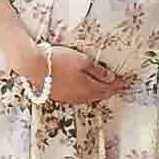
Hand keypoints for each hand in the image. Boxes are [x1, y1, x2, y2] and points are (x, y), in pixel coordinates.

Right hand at [5, 39, 121, 108]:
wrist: (33, 65)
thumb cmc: (58, 60)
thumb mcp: (82, 60)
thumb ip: (97, 71)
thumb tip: (111, 78)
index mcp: (87, 87)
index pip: (107, 87)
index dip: (117, 85)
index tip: (125, 84)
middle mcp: (79, 95)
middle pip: (99, 95)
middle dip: (110, 91)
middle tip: (118, 88)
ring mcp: (68, 97)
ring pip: (88, 98)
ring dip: (98, 94)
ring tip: (104, 90)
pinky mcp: (58, 95)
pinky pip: (77, 98)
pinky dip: (86, 95)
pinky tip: (85, 92)